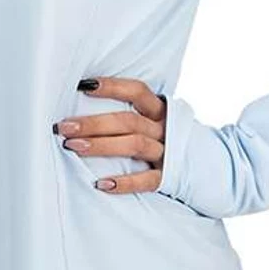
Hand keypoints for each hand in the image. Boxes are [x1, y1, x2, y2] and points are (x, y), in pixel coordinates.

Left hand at [53, 76, 165, 193]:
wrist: (204, 166)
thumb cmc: (164, 136)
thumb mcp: (154, 118)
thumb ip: (131, 111)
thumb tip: (84, 99)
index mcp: (160, 109)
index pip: (137, 91)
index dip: (112, 86)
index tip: (83, 85)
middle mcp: (164, 128)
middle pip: (128, 121)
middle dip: (93, 123)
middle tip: (64, 127)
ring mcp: (168, 153)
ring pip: (134, 145)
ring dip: (101, 146)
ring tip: (73, 146)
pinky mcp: (169, 177)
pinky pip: (147, 180)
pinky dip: (125, 182)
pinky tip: (101, 184)